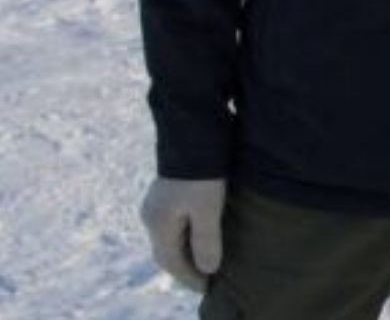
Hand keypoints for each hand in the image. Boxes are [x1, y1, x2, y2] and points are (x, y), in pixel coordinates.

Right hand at [139, 176, 226, 291]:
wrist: (191, 131)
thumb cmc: (201, 172)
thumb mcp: (208, 207)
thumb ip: (206, 239)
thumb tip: (208, 269)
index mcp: (159, 224)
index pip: (171, 262)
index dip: (189, 277)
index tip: (207, 288)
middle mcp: (152, 215)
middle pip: (167, 251)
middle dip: (185, 268)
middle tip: (205, 280)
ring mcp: (156, 202)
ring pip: (169, 236)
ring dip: (185, 250)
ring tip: (204, 260)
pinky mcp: (167, 190)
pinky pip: (173, 222)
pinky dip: (185, 234)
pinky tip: (200, 232)